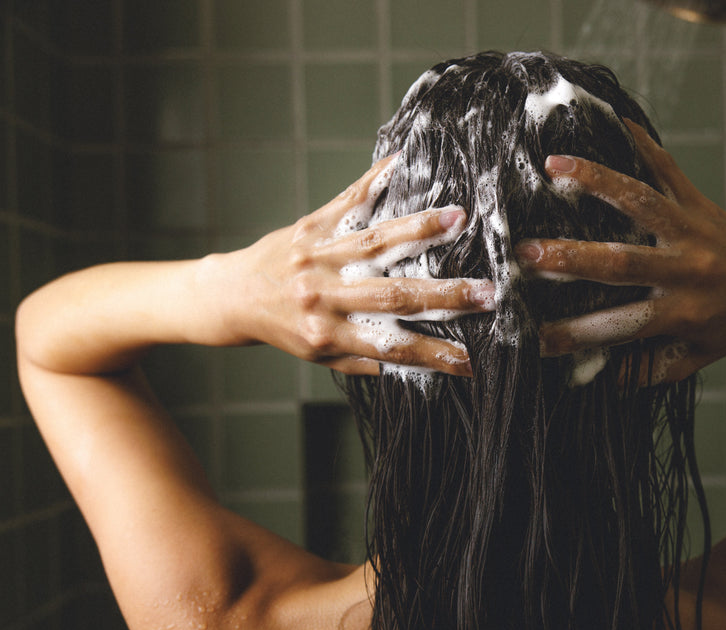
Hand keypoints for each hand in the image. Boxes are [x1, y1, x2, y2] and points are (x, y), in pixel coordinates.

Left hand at [228, 154, 495, 376]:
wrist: (232, 296)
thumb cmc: (285, 329)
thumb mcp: (322, 357)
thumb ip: (368, 360)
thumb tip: (424, 366)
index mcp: (328, 335)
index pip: (392, 348)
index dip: (434, 355)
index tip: (474, 358)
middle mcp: (323, 296)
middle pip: (393, 295)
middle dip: (444, 294)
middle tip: (488, 292)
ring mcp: (318, 257)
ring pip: (376, 242)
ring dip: (420, 229)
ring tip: (459, 218)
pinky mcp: (312, 226)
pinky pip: (347, 200)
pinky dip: (376, 180)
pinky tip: (402, 162)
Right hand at [517, 120, 725, 381]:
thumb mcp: (695, 358)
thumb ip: (649, 369)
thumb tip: (596, 377)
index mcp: (684, 314)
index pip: (621, 326)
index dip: (577, 334)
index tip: (535, 337)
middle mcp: (689, 270)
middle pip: (623, 262)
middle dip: (571, 258)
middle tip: (525, 253)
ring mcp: (694, 231)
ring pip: (641, 202)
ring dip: (596, 181)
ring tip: (553, 166)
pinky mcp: (701, 203)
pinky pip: (669, 169)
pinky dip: (642, 143)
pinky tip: (612, 121)